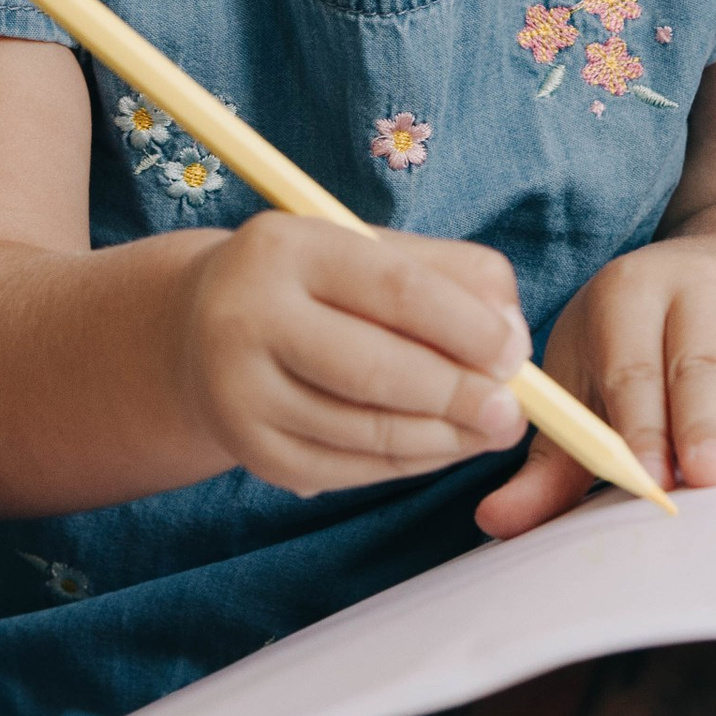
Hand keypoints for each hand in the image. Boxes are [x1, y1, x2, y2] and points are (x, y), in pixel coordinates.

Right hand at [181, 211, 530, 492]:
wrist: (202, 328)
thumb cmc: (316, 282)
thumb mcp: (373, 250)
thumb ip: (454, 275)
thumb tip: (511, 340)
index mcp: (286, 248)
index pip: (394, 289)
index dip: (465, 327)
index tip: (513, 354)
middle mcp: (247, 318)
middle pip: (375, 370)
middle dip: (458, 396)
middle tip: (511, 414)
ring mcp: (239, 393)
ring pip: (364, 430)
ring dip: (442, 440)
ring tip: (487, 432)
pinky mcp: (250, 450)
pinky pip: (346, 468)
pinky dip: (406, 463)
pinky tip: (440, 448)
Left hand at [473, 241, 715, 538]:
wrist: (703, 278)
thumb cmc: (626, 350)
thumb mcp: (584, 384)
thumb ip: (551, 461)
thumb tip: (494, 522)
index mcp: (627, 296)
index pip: (631, 363)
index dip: (639, 421)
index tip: (648, 477)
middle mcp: (695, 288)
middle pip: (702, 360)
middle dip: (706, 421)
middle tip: (711, 477)